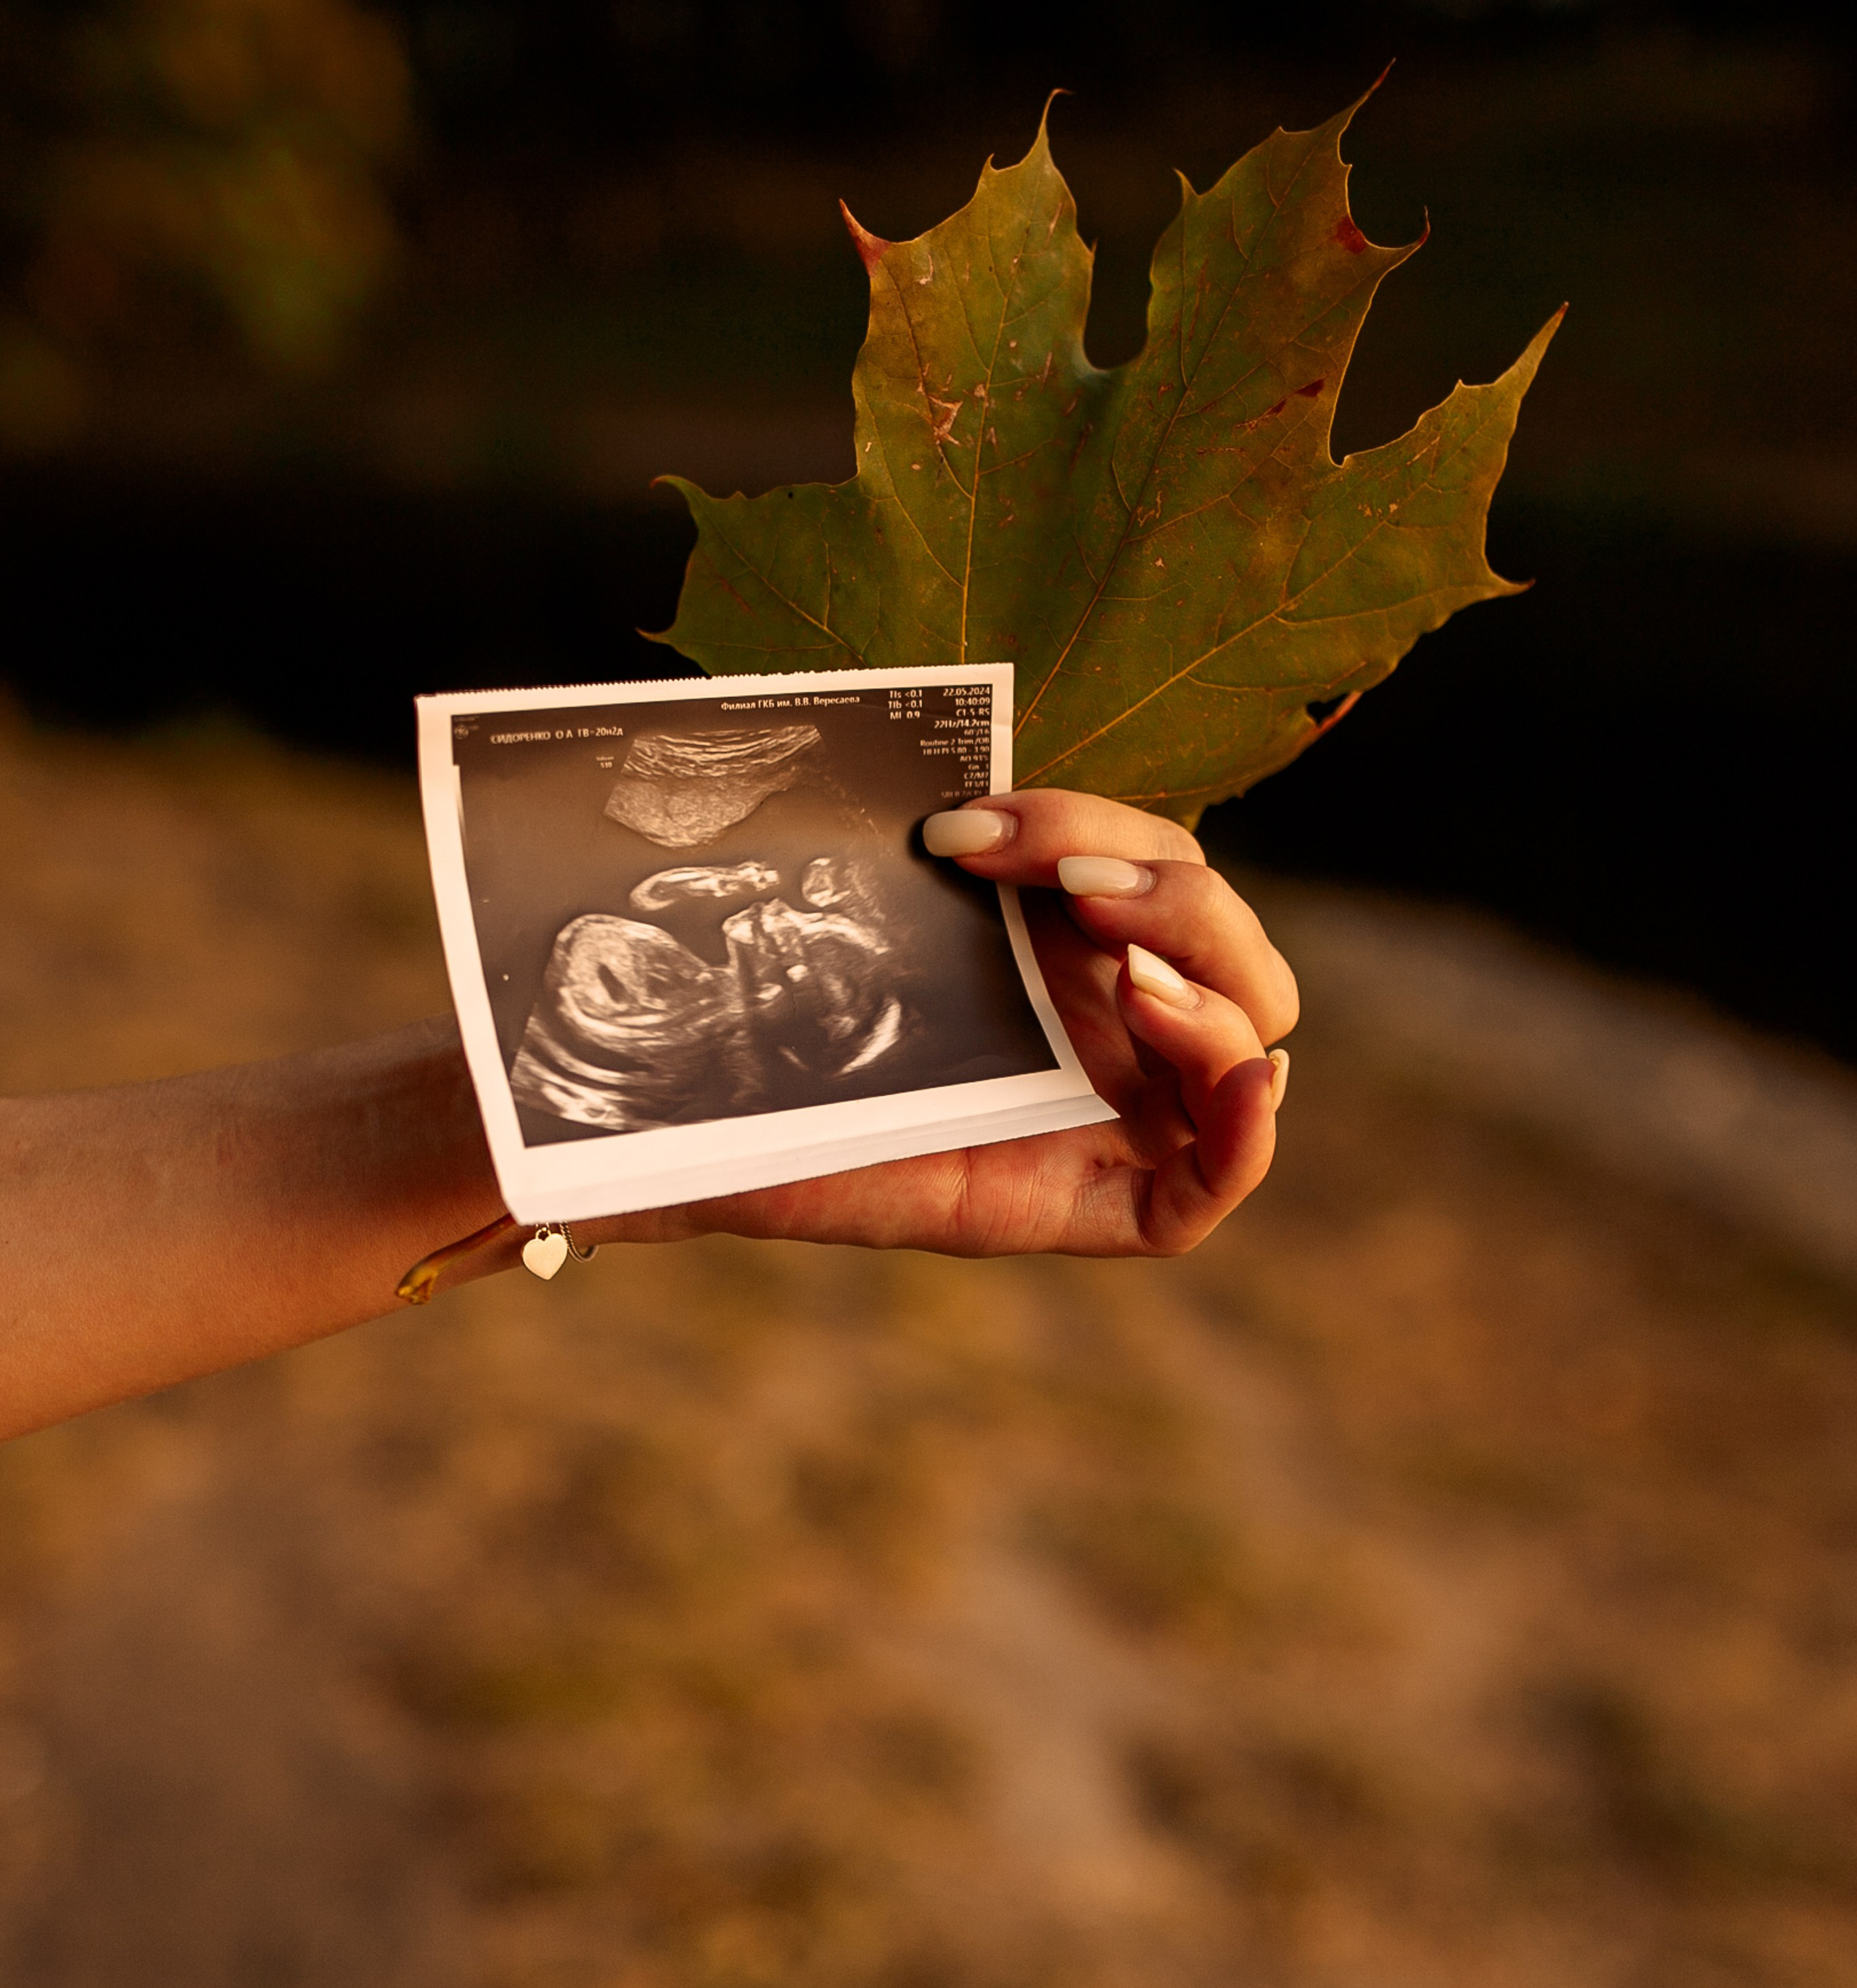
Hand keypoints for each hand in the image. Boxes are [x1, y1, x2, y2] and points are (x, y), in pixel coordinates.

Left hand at [596, 789, 1295, 1260]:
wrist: (695, 1117)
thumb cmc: (778, 1004)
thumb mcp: (880, 903)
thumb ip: (951, 840)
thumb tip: (968, 783)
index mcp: (1070, 935)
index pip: (1166, 867)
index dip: (1103, 832)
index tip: (970, 826)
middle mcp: (1107, 1015)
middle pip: (1232, 946)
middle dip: (1178, 899)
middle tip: (1073, 891)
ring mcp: (1112, 1109)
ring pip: (1248, 1042)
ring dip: (1211, 989)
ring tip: (1127, 970)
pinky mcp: (1090, 1204)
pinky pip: (1211, 1187)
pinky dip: (1248, 1131)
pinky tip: (1243, 1077)